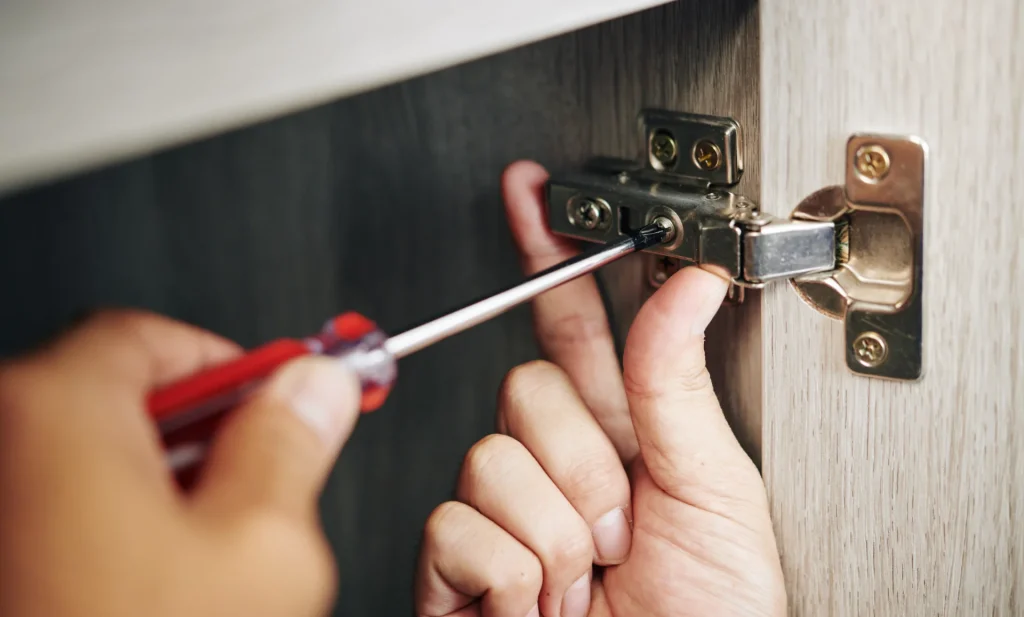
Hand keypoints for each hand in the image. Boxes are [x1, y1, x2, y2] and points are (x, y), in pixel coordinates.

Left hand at [0, 310, 360, 616]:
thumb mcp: (262, 545)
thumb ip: (292, 443)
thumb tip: (313, 390)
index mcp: (53, 411)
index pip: (155, 337)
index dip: (236, 362)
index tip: (282, 390)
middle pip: (120, 393)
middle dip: (207, 429)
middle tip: (266, 469)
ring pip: (89, 455)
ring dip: (164, 481)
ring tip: (215, 546)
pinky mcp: (0, 548)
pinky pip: (58, 503)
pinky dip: (116, 520)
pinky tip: (160, 576)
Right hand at [415, 162, 785, 616]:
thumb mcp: (715, 495)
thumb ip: (679, 386)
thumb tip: (686, 284)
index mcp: (625, 435)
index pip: (572, 325)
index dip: (551, 255)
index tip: (533, 192)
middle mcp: (557, 465)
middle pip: (528, 388)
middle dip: (585, 464)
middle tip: (623, 527)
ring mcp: (505, 516)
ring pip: (494, 459)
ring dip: (559, 533)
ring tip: (590, 582)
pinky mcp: (458, 568)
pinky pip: (458, 527)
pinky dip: (513, 578)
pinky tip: (538, 607)